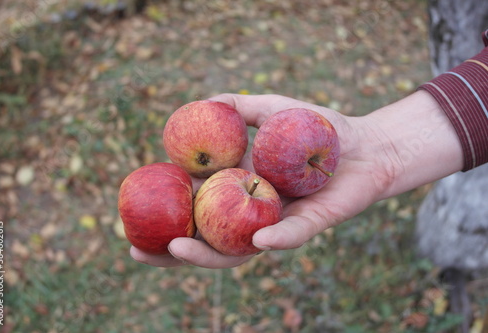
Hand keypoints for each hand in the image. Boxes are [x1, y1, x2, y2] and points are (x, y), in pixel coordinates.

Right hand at [130, 93, 401, 267]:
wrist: (367, 142)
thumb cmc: (319, 128)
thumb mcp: (273, 109)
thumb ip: (240, 107)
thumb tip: (199, 104)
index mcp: (239, 190)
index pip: (195, 209)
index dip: (165, 215)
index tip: (132, 216)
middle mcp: (252, 213)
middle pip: (207, 240)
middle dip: (172, 251)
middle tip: (137, 251)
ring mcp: (279, 224)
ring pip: (239, 249)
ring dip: (208, 255)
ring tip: (178, 247)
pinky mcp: (311, 226)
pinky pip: (291, 238)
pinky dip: (276, 240)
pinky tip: (258, 239)